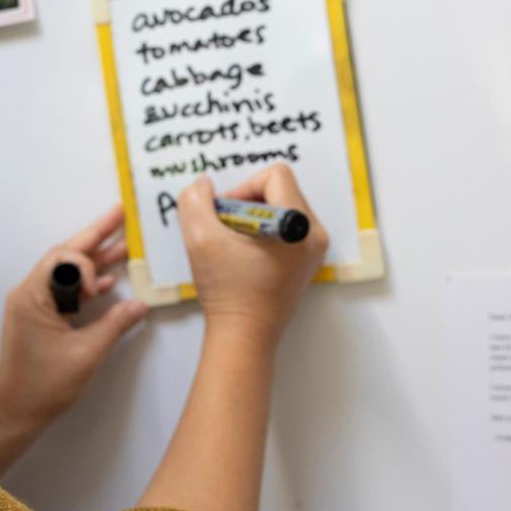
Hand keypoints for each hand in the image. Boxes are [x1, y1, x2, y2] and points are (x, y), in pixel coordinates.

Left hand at [0, 205, 147, 430]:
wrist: (15, 411)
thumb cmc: (43, 385)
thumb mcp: (86, 354)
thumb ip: (115, 325)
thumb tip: (139, 305)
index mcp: (33, 296)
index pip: (63, 259)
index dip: (86, 266)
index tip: (98, 290)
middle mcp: (29, 293)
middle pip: (65, 255)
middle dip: (95, 235)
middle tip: (121, 214)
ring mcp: (33, 304)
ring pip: (66, 271)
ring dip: (93, 260)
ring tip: (123, 244)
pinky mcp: (39, 317)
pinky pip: (64, 290)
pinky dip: (86, 284)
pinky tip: (107, 283)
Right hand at [177, 164, 328, 346]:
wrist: (244, 335)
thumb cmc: (228, 290)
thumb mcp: (200, 238)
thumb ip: (195, 201)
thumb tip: (203, 185)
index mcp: (298, 224)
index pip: (275, 175)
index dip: (243, 187)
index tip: (226, 214)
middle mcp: (314, 233)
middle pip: (280, 189)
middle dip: (247, 202)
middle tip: (226, 229)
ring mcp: (314, 249)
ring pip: (282, 207)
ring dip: (253, 217)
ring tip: (234, 243)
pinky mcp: (306, 261)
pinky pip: (286, 227)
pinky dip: (262, 232)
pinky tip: (244, 254)